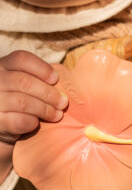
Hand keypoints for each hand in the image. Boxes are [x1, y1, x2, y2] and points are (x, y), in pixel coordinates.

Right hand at [0, 51, 67, 178]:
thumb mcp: (24, 87)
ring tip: (58, 115)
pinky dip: (33, 122)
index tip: (56, 79)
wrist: (2, 130)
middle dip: (49, 93)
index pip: (21, 59)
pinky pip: (20, 120)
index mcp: (3, 67)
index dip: (42, 68)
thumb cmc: (19, 104)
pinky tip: (37, 123)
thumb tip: (67, 80)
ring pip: (23, 102)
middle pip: (24, 82)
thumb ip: (39, 79)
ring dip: (45, 109)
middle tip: (63, 102)